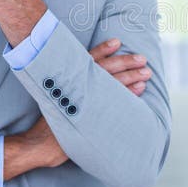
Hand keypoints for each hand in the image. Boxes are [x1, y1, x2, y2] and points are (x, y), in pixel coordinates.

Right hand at [3, 39, 150, 180]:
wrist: (41, 145)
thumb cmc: (51, 123)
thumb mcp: (56, 99)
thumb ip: (72, 87)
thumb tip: (87, 80)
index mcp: (69, 79)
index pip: (88, 59)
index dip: (103, 49)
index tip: (117, 42)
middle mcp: (77, 86)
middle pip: (106, 69)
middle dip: (126, 62)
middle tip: (142, 59)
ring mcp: (85, 100)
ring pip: (114, 83)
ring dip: (132, 76)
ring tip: (146, 73)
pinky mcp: (92, 115)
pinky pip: (116, 101)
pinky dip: (130, 94)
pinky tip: (140, 89)